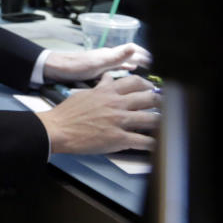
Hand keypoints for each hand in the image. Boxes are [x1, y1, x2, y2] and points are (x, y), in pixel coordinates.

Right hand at [35, 73, 159, 153]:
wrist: (58, 129)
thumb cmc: (68, 112)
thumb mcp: (84, 93)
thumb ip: (100, 86)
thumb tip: (108, 77)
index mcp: (108, 92)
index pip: (134, 82)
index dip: (147, 85)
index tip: (152, 89)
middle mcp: (116, 104)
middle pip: (148, 98)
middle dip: (160, 101)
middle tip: (164, 105)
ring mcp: (119, 121)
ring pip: (151, 119)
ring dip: (161, 122)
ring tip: (165, 124)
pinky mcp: (118, 138)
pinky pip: (143, 141)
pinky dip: (153, 143)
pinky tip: (157, 145)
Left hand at [43, 42, 152, 82]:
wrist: (54, 69)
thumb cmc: (74, 66)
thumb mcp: (97, 63)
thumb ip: (116, 57)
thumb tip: (134, 47)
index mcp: (110, 54)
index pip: (133, 50)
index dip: (146, 55)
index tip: (159, 62)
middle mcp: (108, 55)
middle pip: (130, 54)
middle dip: (144, 58)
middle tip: (158, 67)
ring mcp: (102, 61)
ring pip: (124, 60)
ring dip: (136, 63)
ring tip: (147, 69)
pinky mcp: (97, 68)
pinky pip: (116, 67)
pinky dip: (126, 68)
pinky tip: (127, 71)